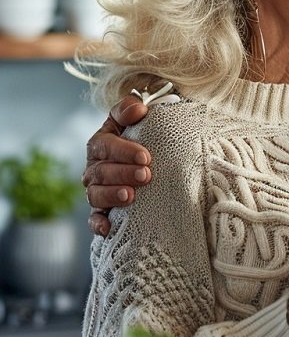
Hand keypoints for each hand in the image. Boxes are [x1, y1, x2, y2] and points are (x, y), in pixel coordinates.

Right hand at [84, 94, 150, 236]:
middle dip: (124, 173)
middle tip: (146, 175)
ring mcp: (96, 189)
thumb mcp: (132, 119)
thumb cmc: (139, 137)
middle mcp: (94, 167)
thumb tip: (139, 108)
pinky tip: (107, 229)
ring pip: (96, 195)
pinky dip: (98, 224)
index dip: (123, 151)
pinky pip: (94, 219)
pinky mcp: (101, 210)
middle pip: (102, 172)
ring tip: (130, 196)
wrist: (144, 159)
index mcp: (101, 144)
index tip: (145, 156)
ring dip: (112, 195)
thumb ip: (130, 110)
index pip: (105, 145)